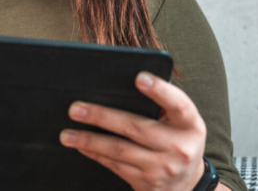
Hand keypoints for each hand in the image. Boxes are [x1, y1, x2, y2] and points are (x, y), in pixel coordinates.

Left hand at [59, 72, 206, 190]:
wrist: (188, 184)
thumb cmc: (180, 140)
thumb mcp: (183, 122)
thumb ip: (164, 106)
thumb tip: (123, 89)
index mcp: (190, 125)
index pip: (178, 104)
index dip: (159, 91)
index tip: (139, 77)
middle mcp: (179, 148)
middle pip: (136, 128)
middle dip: (101, 117)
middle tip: (75, 109)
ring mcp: (162, 168)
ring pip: (119, 151)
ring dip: (89, 141)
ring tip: (67, 134)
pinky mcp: (146, 183)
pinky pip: (115, 166)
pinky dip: (95, 154)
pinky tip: (81, 146)